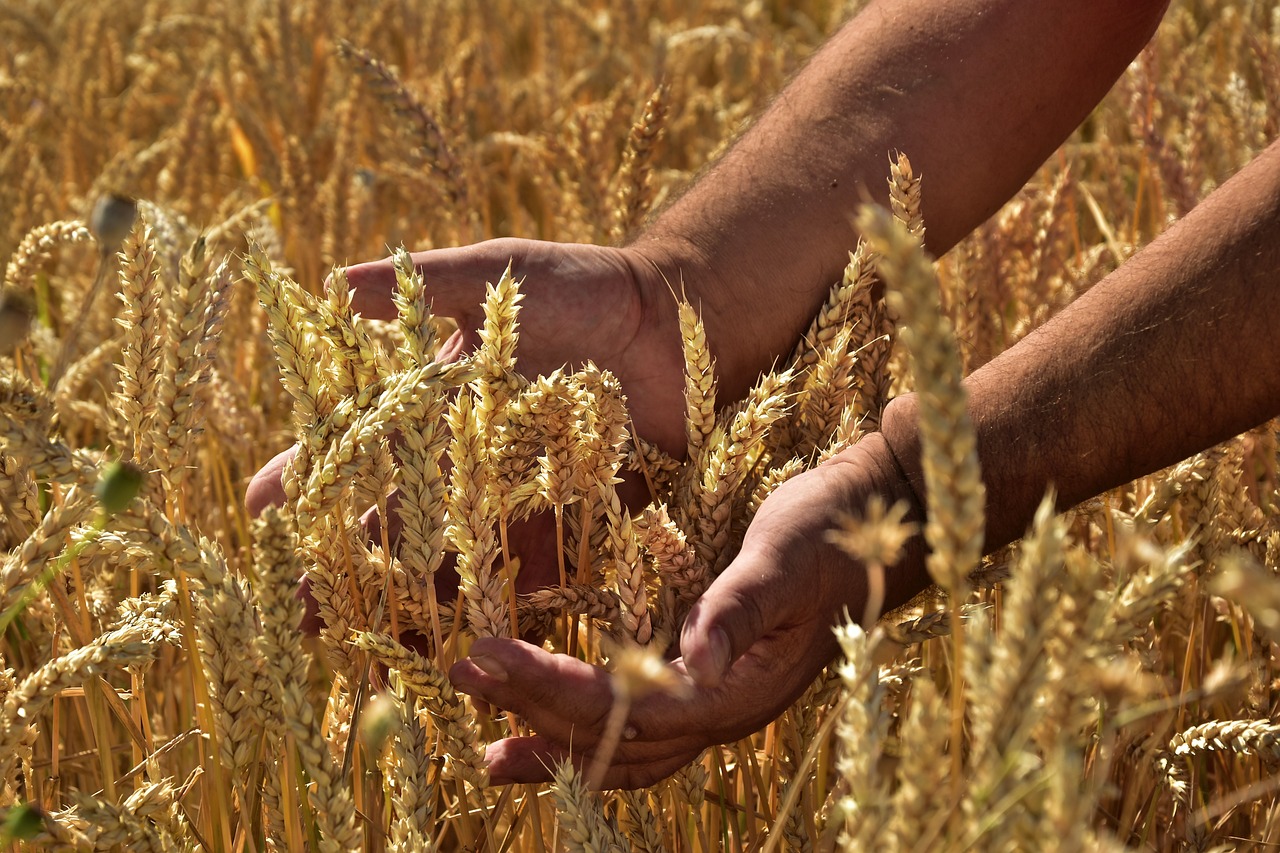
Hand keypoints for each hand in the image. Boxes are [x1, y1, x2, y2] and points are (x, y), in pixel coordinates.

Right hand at [244, 237, 696, 631]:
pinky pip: (533, 575)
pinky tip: (467, 650)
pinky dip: (500, 611)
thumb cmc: (588, 287)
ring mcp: (521, 499)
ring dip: (412, 606)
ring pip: (454, 562)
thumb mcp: (504, 277)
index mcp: (440, 404)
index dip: (312, 476)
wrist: (683, 320)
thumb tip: (338, 281)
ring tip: (367, 651)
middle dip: (349, 566)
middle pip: (397, 521)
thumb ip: (432, 283)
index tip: (261, 512)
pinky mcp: (577, 525)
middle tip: (300, 614)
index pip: (362, 445)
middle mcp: (471, 462)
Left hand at [449, 433, 931, 788]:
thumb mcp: (782, 557)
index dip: (548, 688)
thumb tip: (692, 664)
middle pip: (615, 740)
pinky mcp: (712, 684)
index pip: (623, 707)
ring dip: (557, 749)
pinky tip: (555, 732)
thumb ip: (738, 609)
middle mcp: (725, 714)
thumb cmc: (828, 531)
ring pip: (628, 754)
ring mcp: (721, 705)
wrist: (875, 522)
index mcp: (738, 691)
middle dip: (532, 713)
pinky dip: (594, 740)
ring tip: (492, 757)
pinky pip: (644, 734)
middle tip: (461, 675)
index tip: (482, 657)